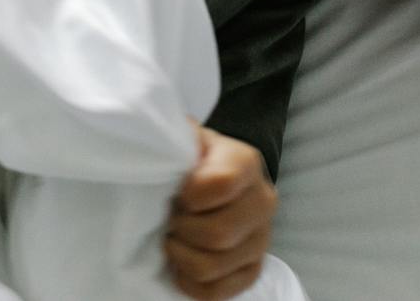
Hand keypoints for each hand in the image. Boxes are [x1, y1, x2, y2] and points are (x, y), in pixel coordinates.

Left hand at [165, 124, 276, 299]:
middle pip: (219, 234)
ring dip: (181, 255)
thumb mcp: (184, 136)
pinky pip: (216, 293)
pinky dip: (190, 282)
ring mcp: (261, 240)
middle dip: (181, 228)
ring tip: (173, 237)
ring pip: (213, 267)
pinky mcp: (251, 270)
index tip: (176, 192)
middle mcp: (263, 202)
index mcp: (246, 162)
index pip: (221, 184)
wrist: (208, 178)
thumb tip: (157, 141)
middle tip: (169, 217)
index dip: (189, 194)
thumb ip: (177, 134)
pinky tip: (181, 262)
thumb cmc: (190, 157)